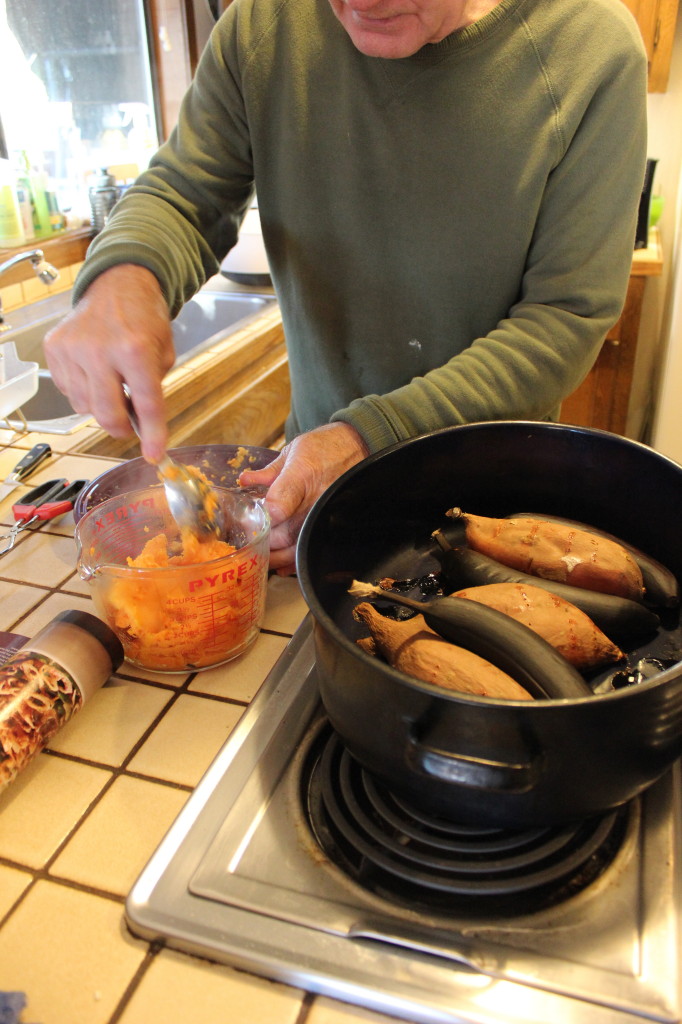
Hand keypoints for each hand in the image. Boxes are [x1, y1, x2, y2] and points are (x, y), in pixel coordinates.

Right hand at [43, 264, 175, 461]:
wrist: (117, 284)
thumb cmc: (144, 319)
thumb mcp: (164, 352)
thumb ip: (154, 388)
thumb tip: (142, 425)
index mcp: (135, 349)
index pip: (146, 404)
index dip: (152, 435)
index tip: (154, 455)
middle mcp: (100, 350)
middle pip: (107, 414)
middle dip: (121, 428)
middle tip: (129, 426)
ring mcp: (73, 349)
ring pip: (85, 407)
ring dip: (101, 406)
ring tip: (112, 383)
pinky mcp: (55, 349)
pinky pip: (69, 391)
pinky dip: (84, 391)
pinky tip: (94, 372)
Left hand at [239, 422, 369, 575]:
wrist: (359, 451)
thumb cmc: (326, 449)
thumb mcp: (294, 451)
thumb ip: (269, 472)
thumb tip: (245, 480)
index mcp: (301, 475)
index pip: (279, 505)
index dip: (262, 517)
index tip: (248, 520)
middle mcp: (314, 501)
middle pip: (281, 535)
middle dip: (259, 540)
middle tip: (246, 540)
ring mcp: (324, 517)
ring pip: (294, 549)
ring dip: (274, 556)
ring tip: (261, 554)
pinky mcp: (333, 529)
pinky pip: (311, 552)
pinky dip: (293, 561)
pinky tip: (282, 563)